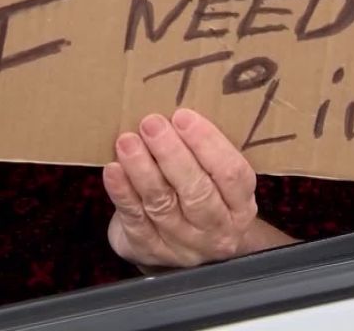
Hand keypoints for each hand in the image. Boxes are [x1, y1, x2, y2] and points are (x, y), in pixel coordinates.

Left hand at [103, 109, 298, 268]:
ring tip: (127, 141)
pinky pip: (135, 219)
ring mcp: (183, 244)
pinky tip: (113, 170)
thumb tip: (177, 104)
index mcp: (240, 205)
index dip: (209, 144)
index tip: (184, 116)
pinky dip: (123, 193)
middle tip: (151, 124)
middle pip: (197, 192)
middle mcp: (217, 229)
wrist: (184, 249)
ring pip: (162, 205)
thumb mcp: (215, 178)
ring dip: (142, 169)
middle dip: (172, 154)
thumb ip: (204, 150)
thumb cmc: (200, 193)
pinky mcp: (149, 250)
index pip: (232, 174)